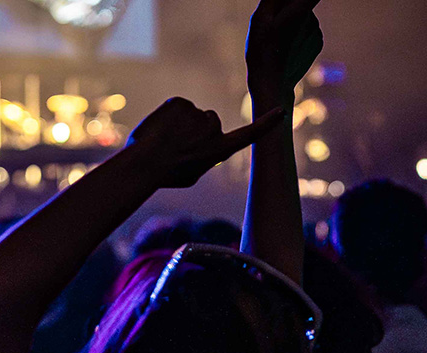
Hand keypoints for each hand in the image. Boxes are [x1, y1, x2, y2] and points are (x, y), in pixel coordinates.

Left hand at [128, 98, 284, 187]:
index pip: (248, 134)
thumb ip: (203, 157)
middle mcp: (214, 130)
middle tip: (176, 145)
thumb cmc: (166, 174)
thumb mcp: (191, 174)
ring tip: (163, 140)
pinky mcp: (180, 103)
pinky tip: (158, 130)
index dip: (266, 124)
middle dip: (195, 130)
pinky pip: (176, 106)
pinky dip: (167, 114)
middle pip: (209, 122)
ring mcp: (198, 114)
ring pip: (191, 114)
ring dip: (179, 123)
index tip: (281, 111)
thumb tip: (200, 147)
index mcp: (219, 150)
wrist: (145, 164)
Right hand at [246, 0, 323, 99]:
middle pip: (302, 3)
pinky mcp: (318, 42)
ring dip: (292, 21)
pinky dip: (298, 33)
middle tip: (273, 23)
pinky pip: (307, 29)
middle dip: (288, 7)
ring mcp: (317, 32)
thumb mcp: (260, 19)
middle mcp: (312, 19)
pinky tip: (286, 47)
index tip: (288, 5)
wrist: (272, 83)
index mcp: (298, 11)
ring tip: (277, 39)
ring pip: (304, 16)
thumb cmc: (261, 50)